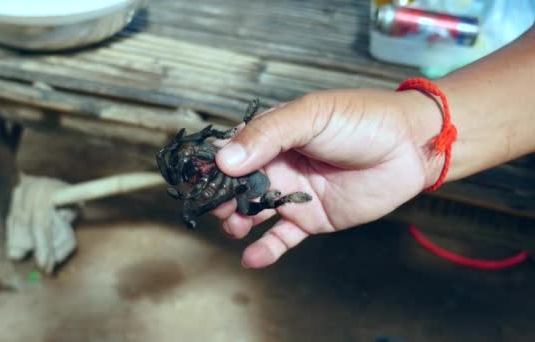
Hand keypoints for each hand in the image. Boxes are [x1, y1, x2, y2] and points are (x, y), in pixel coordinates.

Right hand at [212, 89, 441, 268]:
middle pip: (236, 184)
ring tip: (235, 226)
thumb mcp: (311, 116)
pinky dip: (266, 249)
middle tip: (215, 205)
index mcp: (273, 135)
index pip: (232, 149)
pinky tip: (252, 257)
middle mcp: (278, 164)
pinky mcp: (313, 218)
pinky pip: (283, 237)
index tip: (194, 176)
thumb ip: (267, 135)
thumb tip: (225, 159)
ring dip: (237, 220)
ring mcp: (294, 193)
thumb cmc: (361, 120)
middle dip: (221, 196)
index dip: (212, 163)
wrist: (409, 147)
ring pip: (254, 211)